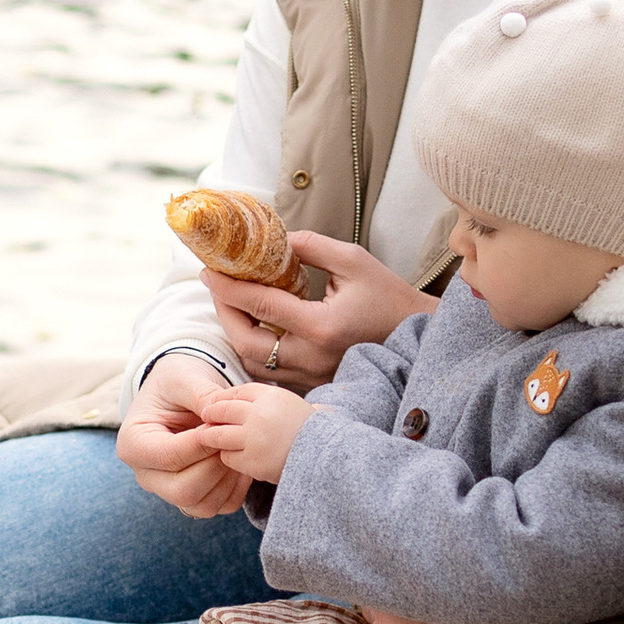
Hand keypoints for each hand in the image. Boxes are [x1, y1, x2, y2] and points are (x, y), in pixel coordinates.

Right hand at [117, 359, 251, 516]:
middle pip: (183, 491)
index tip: (222, 423)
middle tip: (232, 439)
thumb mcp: (184, 377)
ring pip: (202, 505)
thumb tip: (217, 417)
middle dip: (215, 466)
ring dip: (228, 479)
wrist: (182, 394)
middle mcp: (147, 474)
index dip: (202, 444)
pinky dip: (236, 488)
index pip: (169, 457)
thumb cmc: (177, 383)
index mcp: (133, 444)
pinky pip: (219, 506)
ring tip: (237, 448)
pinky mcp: (193, 497)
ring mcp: (169, 490)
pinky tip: (240, 461)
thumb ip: (201, 394)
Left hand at [196, 380, 309, 484]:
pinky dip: (228, 456)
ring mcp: (255, 439)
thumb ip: (262, 398)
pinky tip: (232, 455)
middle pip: (222, 411)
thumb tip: (229, 398)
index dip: (221, 399)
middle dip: (210, 415)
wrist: (326, 457)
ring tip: (207, 438)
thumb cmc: (307, 429)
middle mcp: (260, 414)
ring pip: (218, 435)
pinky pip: (228, 457)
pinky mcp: (253, 462)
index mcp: (271, 396)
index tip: (213, 404)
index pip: (236, 392)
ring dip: (211, 437)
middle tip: (204, 418)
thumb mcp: (288, 403)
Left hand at [206, 230, 434, 387]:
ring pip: (253, 362)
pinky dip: (254, 350)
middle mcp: (312, 357)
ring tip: (231, 305)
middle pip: (247, 341)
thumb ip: (311, 247)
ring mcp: (312, 376)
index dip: (229, 286)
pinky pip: (270, 373)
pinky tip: (252, 327)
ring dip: (235, 333)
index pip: (261, 304)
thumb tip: (275, 239)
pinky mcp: (313, 384)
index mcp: (322, 326)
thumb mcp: (354, 261)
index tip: (209, 270)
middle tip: (216, 287)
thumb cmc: (389, 298)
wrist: (414, 339)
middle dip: (224, 312)